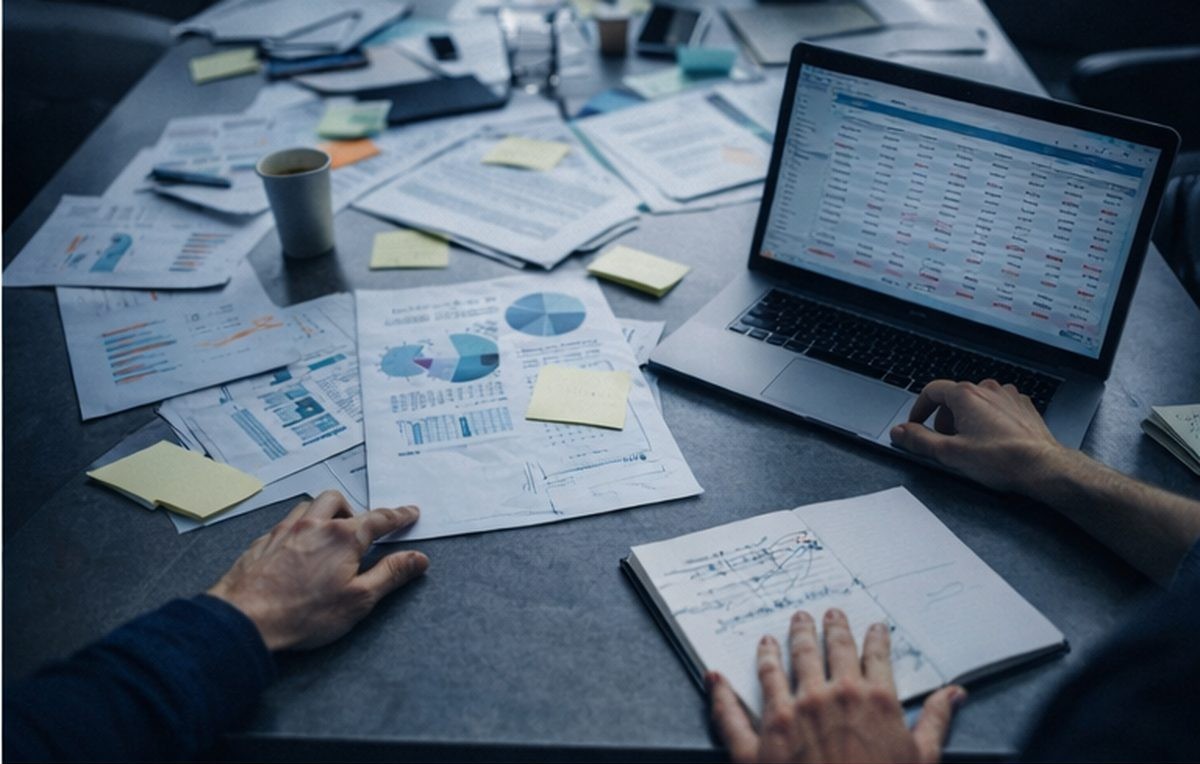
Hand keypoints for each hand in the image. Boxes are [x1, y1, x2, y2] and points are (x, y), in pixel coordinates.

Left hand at [208, 490, 428, 651]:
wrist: (245, 619)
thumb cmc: (305, 614)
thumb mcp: (359, 600)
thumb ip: (391, 574)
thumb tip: (418, 558)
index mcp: (343, 537)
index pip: (379, 519)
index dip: (398, 515)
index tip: (410, 512)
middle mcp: (314, 525)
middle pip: (338, 501)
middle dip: (353, 510)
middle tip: (360, 530)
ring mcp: (284, 531)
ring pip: (309, 506)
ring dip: (324, 513)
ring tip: (328, 533)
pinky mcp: (262, 542)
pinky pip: (285, 523)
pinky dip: (299, 528)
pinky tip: (297, 548)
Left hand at [709, 610, 963, 763]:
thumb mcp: (922, 759)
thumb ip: (935, 722)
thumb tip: (954, 693)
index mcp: (871, 700)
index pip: (873, 656)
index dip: (872, 637)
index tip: (871, 626)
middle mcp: (827, 697)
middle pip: (824, 650)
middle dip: (825, 628)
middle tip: (822, 613)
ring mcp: (788, 715)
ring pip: (778, 667)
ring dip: (778, 645)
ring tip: (778, 632)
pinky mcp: (757, 742)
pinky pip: (731, 712)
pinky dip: (720, 692)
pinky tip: (715, 676)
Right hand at [889, 379, 1066, 492]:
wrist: (1042, 466)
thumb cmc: (1001, 459)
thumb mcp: (949, 453)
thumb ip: (919, 440)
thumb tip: (900, 432)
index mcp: (966, 395)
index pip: (931, 391)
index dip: (919, 409)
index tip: (916, 424)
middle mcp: (987, 389)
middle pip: (954, 398)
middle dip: (944, 419)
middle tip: (946, 442)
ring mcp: (1008, 396)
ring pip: (976, 402)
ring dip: (967, 419)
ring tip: (972, 444)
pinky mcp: (1023, 406)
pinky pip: (997, 407)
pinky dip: (989, 420)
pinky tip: (993, 441)